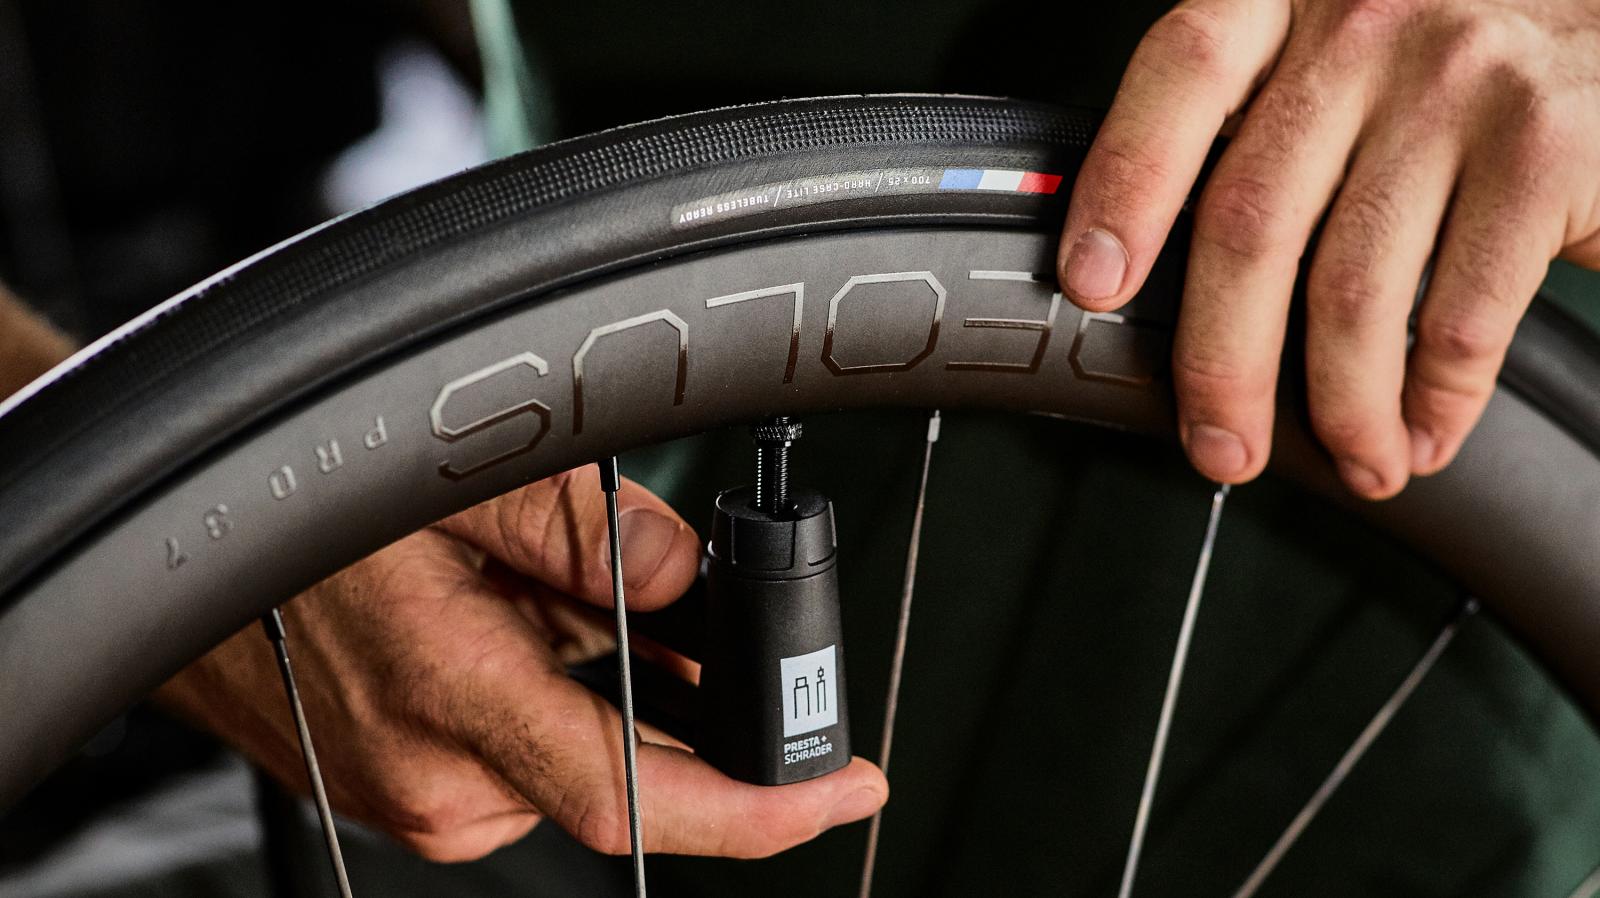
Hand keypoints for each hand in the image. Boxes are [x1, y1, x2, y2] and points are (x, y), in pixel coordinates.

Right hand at [157, 467, 886, 861]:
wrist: (166, 544)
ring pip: (575, 752)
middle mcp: (436, 781)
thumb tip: (690, 578)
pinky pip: (524, 752)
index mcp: (450, 702)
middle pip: (624, 772)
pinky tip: (541, 625)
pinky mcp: (408, 785)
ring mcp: (418, 793)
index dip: (759, 809)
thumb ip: (586, 531)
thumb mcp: (450, 481)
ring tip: (564, 587)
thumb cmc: (286, 507)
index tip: (842, 790)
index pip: (636, 800)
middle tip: (710, 628)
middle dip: (693, 711)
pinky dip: (562, 697)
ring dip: (615, 689)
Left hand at [1058, 0, 1599, 497]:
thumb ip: (1267, 115)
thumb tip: (1157, 267)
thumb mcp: (1349, 40)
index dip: (1122, 184)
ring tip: (1353, 461)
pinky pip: (1460, 317)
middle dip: (1222, 364)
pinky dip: (1435, 402)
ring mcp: (1460, 83)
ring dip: (1340, 410)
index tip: (1092, 283)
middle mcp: (1368, 24)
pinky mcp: (1546, 150)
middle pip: (1249, 221)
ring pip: (1351, 292)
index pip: (1182, 76)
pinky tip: (1422, 432)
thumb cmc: (1464, 46)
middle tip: (1221, 445)